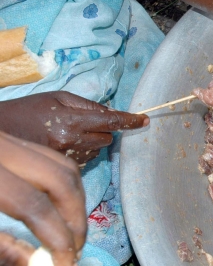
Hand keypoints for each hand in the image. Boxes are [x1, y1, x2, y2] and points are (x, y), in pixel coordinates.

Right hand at [0, 92, 148, 163]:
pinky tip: (65, 144)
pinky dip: (83, 152)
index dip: (129, 120)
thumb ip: (86, 105)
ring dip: (93, 142)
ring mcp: (68, 157)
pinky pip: (86, 160)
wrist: (2, 134)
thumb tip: (110, 112)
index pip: (110, 120)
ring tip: (70, 133)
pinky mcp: (64, 168)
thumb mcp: (56, 98)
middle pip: (107, 138)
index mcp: (71, 120)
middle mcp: (72, 141)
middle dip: (104, 130)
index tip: (145, 120)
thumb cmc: (27, 110)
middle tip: (86, 123)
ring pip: (98, 150)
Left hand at [0, 132, 85, 265]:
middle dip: (75, 220)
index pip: (35, 206)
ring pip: (62, 165)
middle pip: (61, 179)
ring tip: (71, 232)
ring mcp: (6, 139)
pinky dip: (63, 184)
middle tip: (75, 250)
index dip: (58, 240)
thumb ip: (0, 249)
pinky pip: (49, 158)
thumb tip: (40, 265)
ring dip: (75, 201)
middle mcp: (1, 147)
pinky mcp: (8, 140)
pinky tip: (57, 209)